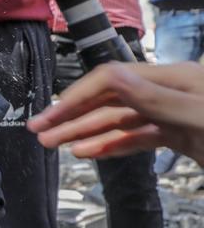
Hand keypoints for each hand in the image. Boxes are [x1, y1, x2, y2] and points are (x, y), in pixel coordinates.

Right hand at [28, 62, 203, 163]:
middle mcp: (168, 92)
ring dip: (84, 133)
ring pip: (119, 121)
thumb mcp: (198, 115)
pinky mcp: (178, 135)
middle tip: (39, 132)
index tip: (52, 114)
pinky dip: (112, 145)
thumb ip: (156, 98)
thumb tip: (110, 75)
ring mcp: (172, 114)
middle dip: (72, 116)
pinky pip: (137, 137)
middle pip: (110, 101)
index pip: (111, 79)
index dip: (78, 96)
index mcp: (173, 78)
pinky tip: (88, 151)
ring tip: (53, 144)